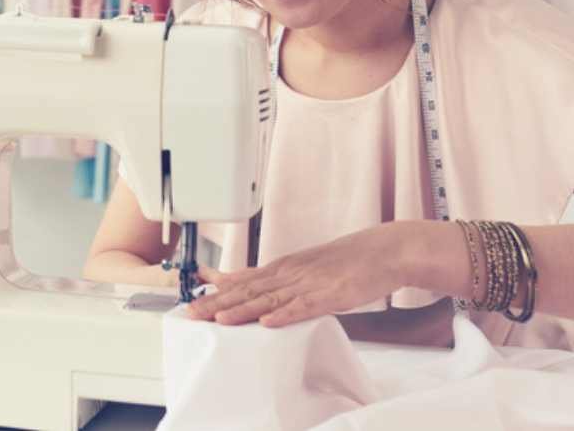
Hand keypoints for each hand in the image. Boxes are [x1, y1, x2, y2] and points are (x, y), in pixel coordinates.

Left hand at [185, 224, 406, 327]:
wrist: (383, 250)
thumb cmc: (347, 262)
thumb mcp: (306, 267)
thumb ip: (281, 280)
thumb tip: (258, 292)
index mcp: (284, 267)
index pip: (242, 279)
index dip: (215, 290)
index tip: (190, 297)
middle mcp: (290, 273)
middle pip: (248, 290)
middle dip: (217, 302)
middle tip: (191, 313)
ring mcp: (309, 284)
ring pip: (269, 299)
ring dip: (243, 309)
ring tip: (219, 319)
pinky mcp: (331, 295)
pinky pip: (304, 307)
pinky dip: (285, 315)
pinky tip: (268, 323)